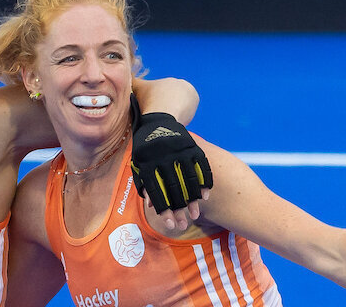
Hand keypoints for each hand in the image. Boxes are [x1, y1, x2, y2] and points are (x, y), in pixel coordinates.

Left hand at [130, 109, 212, 228]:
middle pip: (173, 188)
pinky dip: (204, 182)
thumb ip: (144, 183)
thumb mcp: (139, 163)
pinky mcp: (191, 146)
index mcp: (147, 163)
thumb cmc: (146, 149)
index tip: (169, 224)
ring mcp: (179, 151)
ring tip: (194, 215)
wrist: (158, 121)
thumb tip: (150, 206)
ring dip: (192, 200)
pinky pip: (201, 167)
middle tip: (182, 225)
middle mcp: (163, 157)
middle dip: (178, 209)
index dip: (163, 209)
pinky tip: (205, 196)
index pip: (156, 191)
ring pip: (188, 180)